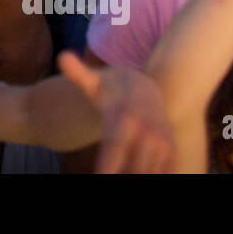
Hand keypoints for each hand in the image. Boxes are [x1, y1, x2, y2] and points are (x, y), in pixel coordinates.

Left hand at [59, 53, 175, 172]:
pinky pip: (164, 173)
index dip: (106, 170)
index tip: (99, 177)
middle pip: (133, 170)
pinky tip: (136, 171)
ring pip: (148, 173)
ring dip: (134, 175)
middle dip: (121, 175)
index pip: (113, 154)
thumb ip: (77, 74)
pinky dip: (151, 175)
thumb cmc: (109, 90)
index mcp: (124, 120)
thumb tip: (61, 56)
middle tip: (106, 174)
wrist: (144, 87)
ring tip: (119, 170)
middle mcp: (147, 133)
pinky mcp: (170, 152)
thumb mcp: (93, 82)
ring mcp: (162, 144)